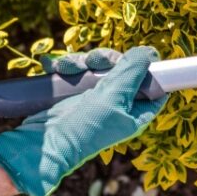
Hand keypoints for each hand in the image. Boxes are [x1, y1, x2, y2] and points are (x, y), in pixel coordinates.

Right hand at [0, 47, 165, 195]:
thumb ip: (133, 73)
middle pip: (122, 70)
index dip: (149, 70)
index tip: (140, 56)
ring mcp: (95, 99)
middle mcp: (117, 105)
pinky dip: (65, 66)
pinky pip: (76, 72)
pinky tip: (52, 66)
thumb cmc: (84, 127)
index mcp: (135, 112)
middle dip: (106, 60)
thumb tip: (150, 52)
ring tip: (66, 68)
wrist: (43, 143)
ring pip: (97, 67)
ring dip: (81, 62)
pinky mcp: (74, 94)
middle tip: (95, 62)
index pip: (153, 88)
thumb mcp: (113, 97)